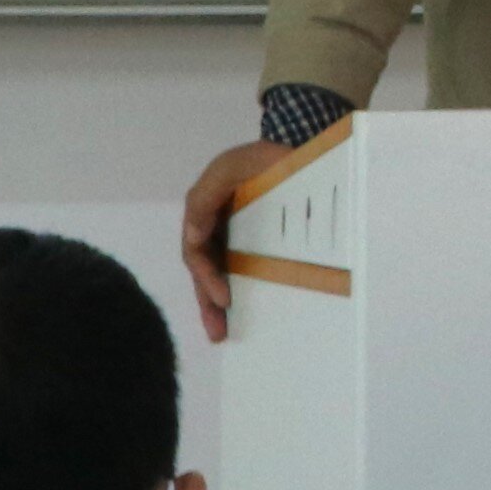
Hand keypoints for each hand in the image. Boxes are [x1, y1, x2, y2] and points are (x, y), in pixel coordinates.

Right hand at [182, 138, 280, 341]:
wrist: (299, 155)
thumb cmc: (266, 158)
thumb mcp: (235, 165)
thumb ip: (207, 194)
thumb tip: (191, 237)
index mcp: (205, 211)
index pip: (196, 251)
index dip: (205, 276)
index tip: (223, 298)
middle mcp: (213, 227)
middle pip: (204, 271)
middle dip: (208, 301)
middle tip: (218, 331)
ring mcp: (232, 236)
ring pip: (218, 275)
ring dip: (215, 306)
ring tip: (221, 335)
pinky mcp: (250, 243)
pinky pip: (238, 270)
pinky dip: (235, 293)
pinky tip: (239, 317)